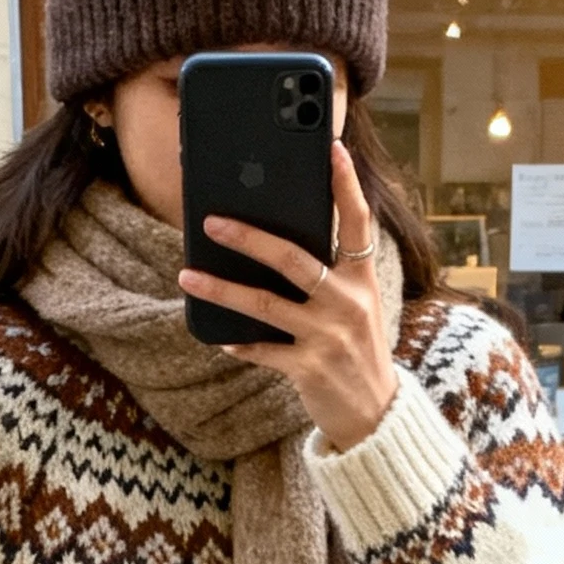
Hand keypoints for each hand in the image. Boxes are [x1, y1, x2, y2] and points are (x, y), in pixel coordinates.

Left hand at [178, 141, 398, 452]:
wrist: (375, 415)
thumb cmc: (357, 351)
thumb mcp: (355, 307)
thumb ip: (330, 276)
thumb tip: (272, 244)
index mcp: (362, 279)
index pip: (357, 222)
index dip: (346, 184)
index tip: (333, 148)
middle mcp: (348, 303)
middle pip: (294, 259)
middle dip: (249, 238)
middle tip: (212, 221)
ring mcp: (329, 337)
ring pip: (266, 305)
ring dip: (222, 289)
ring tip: (188, 276)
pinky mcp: (310, 369)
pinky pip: (264, 350)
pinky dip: (240, 343)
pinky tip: (219, 335)